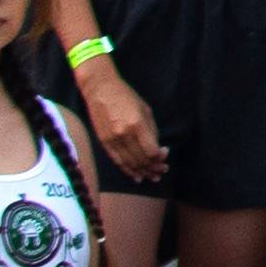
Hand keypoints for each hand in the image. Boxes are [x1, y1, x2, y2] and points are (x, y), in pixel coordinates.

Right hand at [79, 59, 167, 189]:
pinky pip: (117, 161)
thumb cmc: (126, 96)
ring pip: (129, 164)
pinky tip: (136, 176)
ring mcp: (111, 140)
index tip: (165, 154)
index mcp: (136, 125)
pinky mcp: (103, 142)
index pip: (150, 151)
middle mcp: (123, 135)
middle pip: (141, 160)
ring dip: (142, 172)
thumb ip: (151, 131)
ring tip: (152, 177)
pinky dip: (127, 170)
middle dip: (153, 168)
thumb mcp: (145, 109)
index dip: (160, 158)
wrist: (100, 89)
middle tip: (162, 171)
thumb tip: (156, 149)